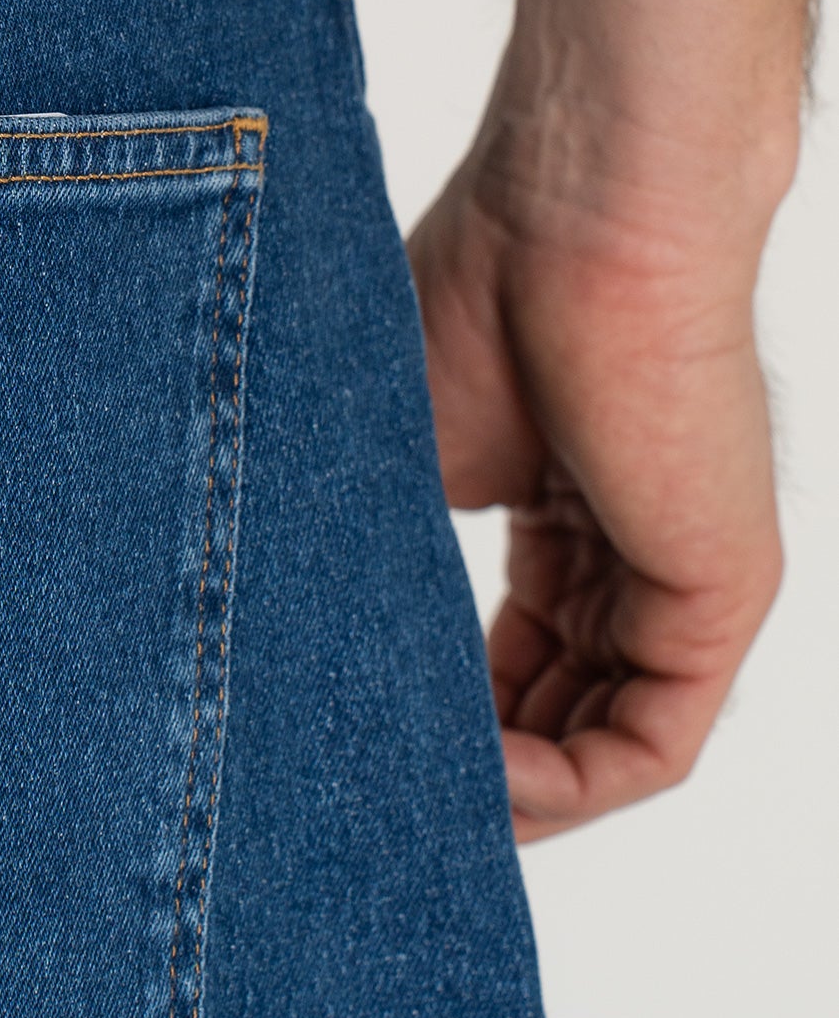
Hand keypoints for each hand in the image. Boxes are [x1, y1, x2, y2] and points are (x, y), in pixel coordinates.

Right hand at [408, 92, 784, 841]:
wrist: (582, 210)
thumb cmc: (480, 291)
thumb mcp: (400, 458)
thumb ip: (380, 565)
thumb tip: (297, 666)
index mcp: (554, 508)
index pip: (504, 654)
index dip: (437, 717)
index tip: (355, 748)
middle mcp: (623, 552)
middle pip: (550, 709)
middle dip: (469, 771)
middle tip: (379, 804)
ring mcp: (676, 576)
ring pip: (597, 740)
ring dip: (511, 795)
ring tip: (415, 807)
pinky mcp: (720, 594)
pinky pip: (650, 742)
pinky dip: (568, 788)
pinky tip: (485, 791)